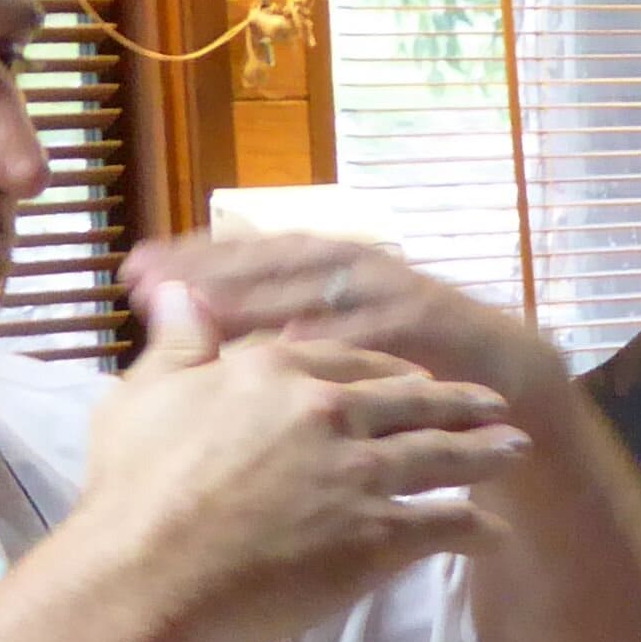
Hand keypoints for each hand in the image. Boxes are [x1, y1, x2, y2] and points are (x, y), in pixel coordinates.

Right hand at [68, 281, 524, 641]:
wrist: (149, 568)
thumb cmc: (135, 486)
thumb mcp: (145, 394)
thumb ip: (179, 344)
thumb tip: (177, 293)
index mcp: (277, 371)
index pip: (348, 358)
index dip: (388, 367)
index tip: (414, 373)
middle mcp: (329, 412)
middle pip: (410, 400)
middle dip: (457, 402)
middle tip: (492, 404)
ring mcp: (360, 473)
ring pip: (441, 455)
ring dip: (485, 452)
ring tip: (516, 450)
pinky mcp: (378, 535)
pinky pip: (444, 526)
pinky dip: (476, 529)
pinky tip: (496, 533)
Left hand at [123, 233, 563, 411]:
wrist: (510, 386)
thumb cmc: (407, 376)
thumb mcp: (334, 356)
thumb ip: (275, 338)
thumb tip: (189, 328)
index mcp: (327, 270)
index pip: (247, 255)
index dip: (191, 260)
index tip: (130, 273)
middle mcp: (356, 268)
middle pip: (269, 257)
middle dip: (208, 266)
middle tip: (148, 279)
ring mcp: (395, 290)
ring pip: (316, 284)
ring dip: (258, 292)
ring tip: (202, 307)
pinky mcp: (433, 320)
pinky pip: (374, 329)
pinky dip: (330, 337)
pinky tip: (287, 350)